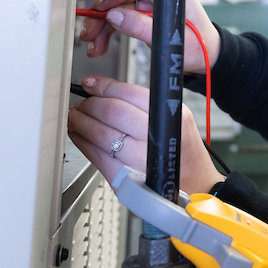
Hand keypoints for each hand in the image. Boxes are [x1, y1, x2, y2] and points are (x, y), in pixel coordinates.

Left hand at [66, 75, 225, 194]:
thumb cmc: (181, 149)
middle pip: (111, 113)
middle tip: (80, 102)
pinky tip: (79, 135)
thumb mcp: (175, 115)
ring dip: (80, 123)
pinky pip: (96, 157)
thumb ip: (144, 102)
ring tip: (74, 117)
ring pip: (99, 134)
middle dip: (88, 105)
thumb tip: (104, 90)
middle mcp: (154, 138)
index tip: (90, 84)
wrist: (193, 184)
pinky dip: (83, 143)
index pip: (127, 94)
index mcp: (168, 116)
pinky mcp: (125, 180)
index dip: (103, 87)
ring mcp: (138, 161)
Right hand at [80, 0, 219, 72]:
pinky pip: (117, 20)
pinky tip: (99, 45)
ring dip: (100, 25)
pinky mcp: (140, 17)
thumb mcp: (171, 39)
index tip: (105, 6)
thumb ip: (142, 26)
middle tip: (91, 29)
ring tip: (93, 43)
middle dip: (102, 12)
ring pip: (114, 7)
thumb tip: (115, 16)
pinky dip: (106, 32)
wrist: (205, 60)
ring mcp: (147, 4)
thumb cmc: (199, 45)